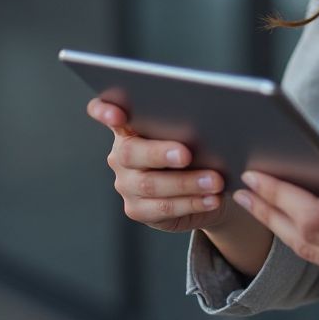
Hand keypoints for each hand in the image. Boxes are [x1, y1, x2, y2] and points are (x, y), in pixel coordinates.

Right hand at [87, 97, 230, 233]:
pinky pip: (162, 208)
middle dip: (160, 153)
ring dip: (187, 183)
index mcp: (130, 125)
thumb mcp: (191, 132)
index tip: (116, 114)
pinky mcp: (137, 209)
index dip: (104, 110)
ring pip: (151, 184)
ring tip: (214, 181)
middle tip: (186, 155)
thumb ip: (186, 123)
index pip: (104, 110)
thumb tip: (205, 119)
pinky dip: (191, 203)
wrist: (204, 187)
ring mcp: (126, 183)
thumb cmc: (198, 148)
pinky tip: (211, 199)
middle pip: (131, 152)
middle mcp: (121, 154)